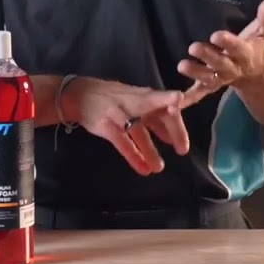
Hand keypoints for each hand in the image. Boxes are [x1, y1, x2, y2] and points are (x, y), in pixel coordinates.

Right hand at [66, 77, 189, 175]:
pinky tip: (143, 168)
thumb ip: (152, 116)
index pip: (162, 99)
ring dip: (150, 150)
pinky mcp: (105, 126)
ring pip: (138, 132)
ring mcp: (117, 114)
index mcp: (141, 95)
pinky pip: (122, 143)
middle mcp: (132, 102)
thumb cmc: (110, 98)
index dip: (173, 103)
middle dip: (172, 129)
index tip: (186, 107)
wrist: (77, 95)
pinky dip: (133, 156)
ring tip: (159, 168)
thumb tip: (172, 136)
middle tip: (183, 150)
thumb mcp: (132, 100)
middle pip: (156, 113)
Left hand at [178, 0, 263, 107]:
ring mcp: (220, 78)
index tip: (216, 35)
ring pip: (208, 78)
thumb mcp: (263, 33)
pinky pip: (199, 92)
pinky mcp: (210, 84)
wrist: (256, 74)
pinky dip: (188, 98)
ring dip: (195, 73)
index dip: (228, 43)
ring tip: (181, 65)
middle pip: (220, 64)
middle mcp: (232, 68)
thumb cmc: (255, 48)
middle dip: (208, 56)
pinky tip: (174, 103)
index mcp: (245, 54)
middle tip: (193, 47)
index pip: (237, 48)